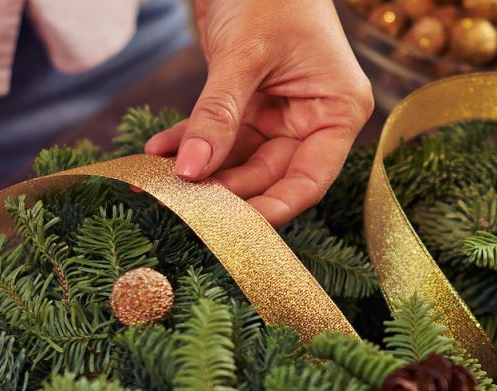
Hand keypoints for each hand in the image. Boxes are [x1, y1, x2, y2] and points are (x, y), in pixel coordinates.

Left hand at [145, 0, 373, 226]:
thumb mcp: (243, 55)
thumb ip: (219, 114)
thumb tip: (191, 169)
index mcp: (337, 109)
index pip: (310, 178)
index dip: (275, 207)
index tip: (236, 230)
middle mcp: (314, 118)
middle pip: (271, 175)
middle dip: (226, 190)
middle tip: (184, 206)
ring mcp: (281, 113)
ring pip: (240, 160)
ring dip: (201, 169)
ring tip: (160, 180)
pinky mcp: (250, 104)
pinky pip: (220, 136)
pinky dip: (189, 142)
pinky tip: (158, 150)